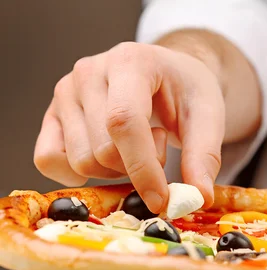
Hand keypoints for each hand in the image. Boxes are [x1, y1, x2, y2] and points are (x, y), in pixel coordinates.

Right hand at [34, 31, 260, 212]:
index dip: (142, 168)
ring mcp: (65, 92)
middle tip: (160, 148)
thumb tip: (198, 199)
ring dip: (114, 171)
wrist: (168, 73)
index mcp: (130, 62)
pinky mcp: (52, 115)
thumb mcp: (208, 115)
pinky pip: (48, 160)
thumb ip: (205, 156)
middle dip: (137, 169)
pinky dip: (78, 174)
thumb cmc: (186, 90)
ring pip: (79, 161)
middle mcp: (88, 72)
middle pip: (103, 150)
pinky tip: (107, 161)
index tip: (162, 200)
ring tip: (137, 146)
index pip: (124, 121)